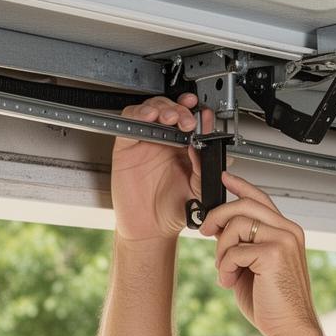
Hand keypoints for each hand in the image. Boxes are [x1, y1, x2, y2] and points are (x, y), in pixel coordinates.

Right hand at [110, 94, 214, 241]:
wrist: (151, 228)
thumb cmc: (173, 210)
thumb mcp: (198, 189)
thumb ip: (204, 168)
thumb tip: (208, 145)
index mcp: (184, 149)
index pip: (190, 121)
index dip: (197, 113)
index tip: (204, 113)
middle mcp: (165, 143)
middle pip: (171, 109)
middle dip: (181, 110)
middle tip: (188, 120)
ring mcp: (146, 142)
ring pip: (152, 109)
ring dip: (163, 107)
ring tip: (172, 118)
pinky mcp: (127, 145)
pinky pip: (130, 121)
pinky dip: (139, 114)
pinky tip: (150, 117)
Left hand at [199, 173, 321, 335]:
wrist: (290, 329)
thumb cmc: (273, 303)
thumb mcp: (253, 267)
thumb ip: (242, 244)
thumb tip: (219, 227)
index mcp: (287, 232)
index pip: (261, 199)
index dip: (240, 185)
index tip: (223, 178)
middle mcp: (289, 231)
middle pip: (244, 205)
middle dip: (218, 216)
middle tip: (205, 231)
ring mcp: (284, 240)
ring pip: (236, 225)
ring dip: (221, 250)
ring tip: (226, 272)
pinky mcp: (274, 253)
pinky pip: (234, 250)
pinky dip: (225, 268)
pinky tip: (231, 283)